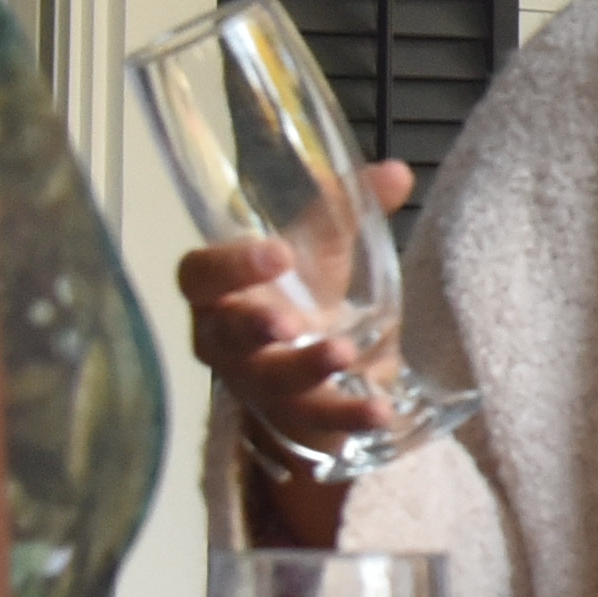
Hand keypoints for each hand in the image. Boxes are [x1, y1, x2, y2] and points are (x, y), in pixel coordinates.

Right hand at [177, 160, 416, 482]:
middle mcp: (226, 342)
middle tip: (290, 323)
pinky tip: (382, 410)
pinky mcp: (292, 421)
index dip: (231, 266)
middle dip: (258, 329)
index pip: (201, 275)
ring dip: (307, 371)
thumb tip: (396, 172)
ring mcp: (256, 387)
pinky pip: (317, 424)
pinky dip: (349, 417)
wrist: (306, 366)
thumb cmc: (296, 293)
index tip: (278, 252)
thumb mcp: (319, 248)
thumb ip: (347, 210)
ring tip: (347, 356)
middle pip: (229, 336)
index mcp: (219, 292)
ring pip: (273, 383)